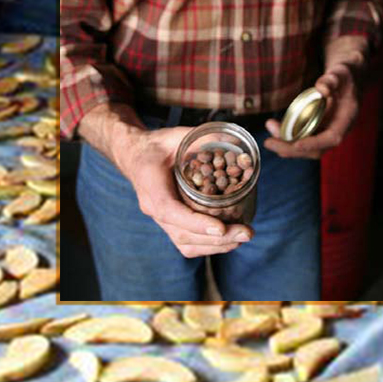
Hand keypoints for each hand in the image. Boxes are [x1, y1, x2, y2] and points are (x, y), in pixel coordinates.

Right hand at [117, 126, 253, 257]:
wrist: (136, 156)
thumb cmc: (156, 145)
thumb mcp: (176, 135)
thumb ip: (202, 137)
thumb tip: (234, 142)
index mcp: (151, 185)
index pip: (170, 210)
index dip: (195, 222)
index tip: (220, 228)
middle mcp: (153, 207)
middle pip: (183, 234)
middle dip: (217, 238)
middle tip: (246, 233)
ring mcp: (160, 219)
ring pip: (185, 243)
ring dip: (216, 246)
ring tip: (242, 237)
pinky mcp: (169, 224)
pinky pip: (186, 243)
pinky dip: (208, 246)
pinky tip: (230, 240)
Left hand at [264, 64, 359, 158]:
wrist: (345, 82)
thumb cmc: (343, 77)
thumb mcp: (340, 74)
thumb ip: (332, 80)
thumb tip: (321, 88)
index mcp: (346, 120)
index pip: (333, 138)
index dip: (315, 143)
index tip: (297, 144)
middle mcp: (337, 131)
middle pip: (315, 150)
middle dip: (291, 149)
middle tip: (269, 143)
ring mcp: (326, 133)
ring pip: (306, 148)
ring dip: (285, 144)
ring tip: (269, 133)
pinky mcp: (316, 132)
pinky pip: (301, 140)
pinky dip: (286, 138)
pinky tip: (273, 128)